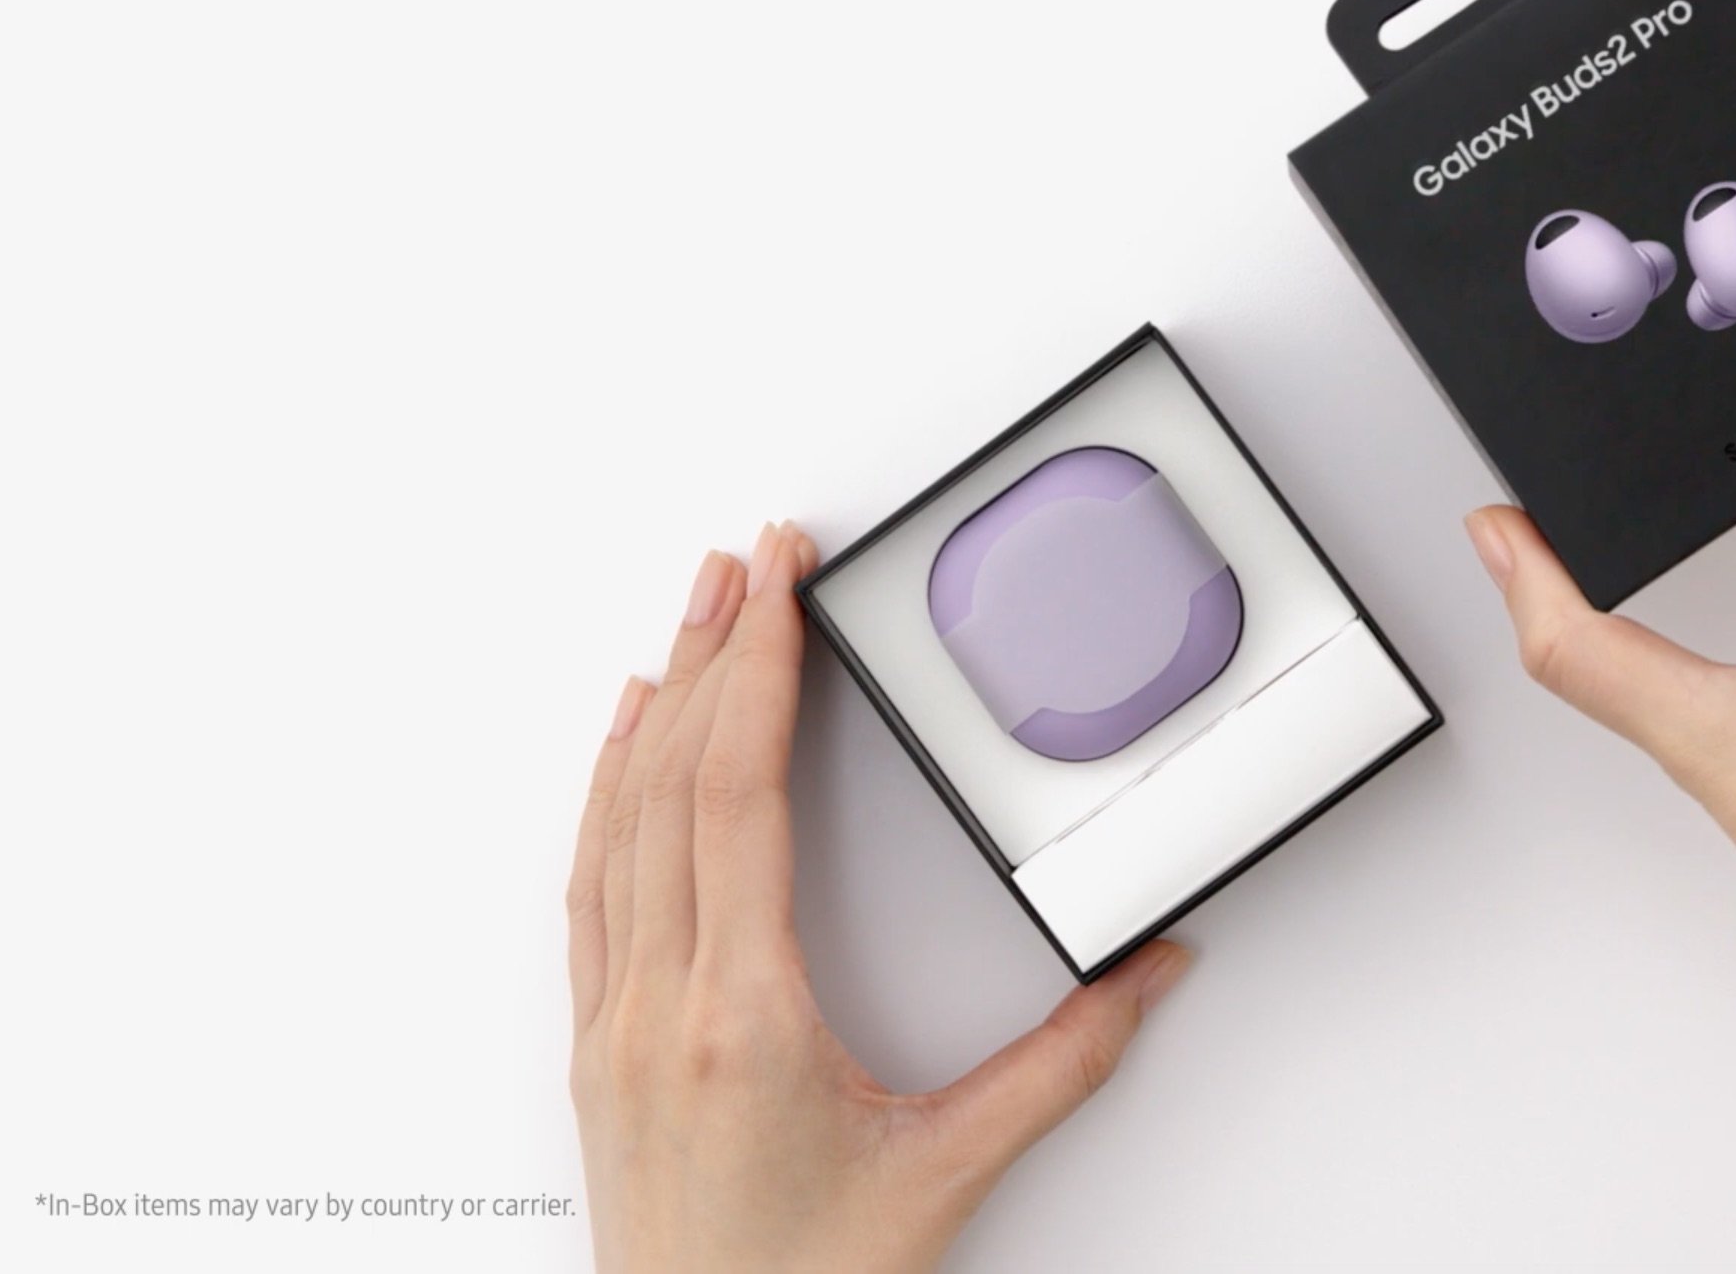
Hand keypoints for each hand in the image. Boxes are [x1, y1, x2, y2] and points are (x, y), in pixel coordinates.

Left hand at [567, 521, 1190, 1273]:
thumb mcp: (949, 1176)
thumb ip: (1062, 1068)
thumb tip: (1145, 977)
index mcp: (741, 1017)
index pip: (735, 796)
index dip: (756, 671)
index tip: (777, 584)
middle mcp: (658, 1008)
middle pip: (669, 784)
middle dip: (711, 653)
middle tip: (747, 559)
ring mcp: (614, 1026)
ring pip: (617, 825)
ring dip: (654, 706)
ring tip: (689, 614)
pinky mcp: (599, 1049)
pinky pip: (590, 887)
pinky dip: (606, 793)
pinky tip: (623, 746)